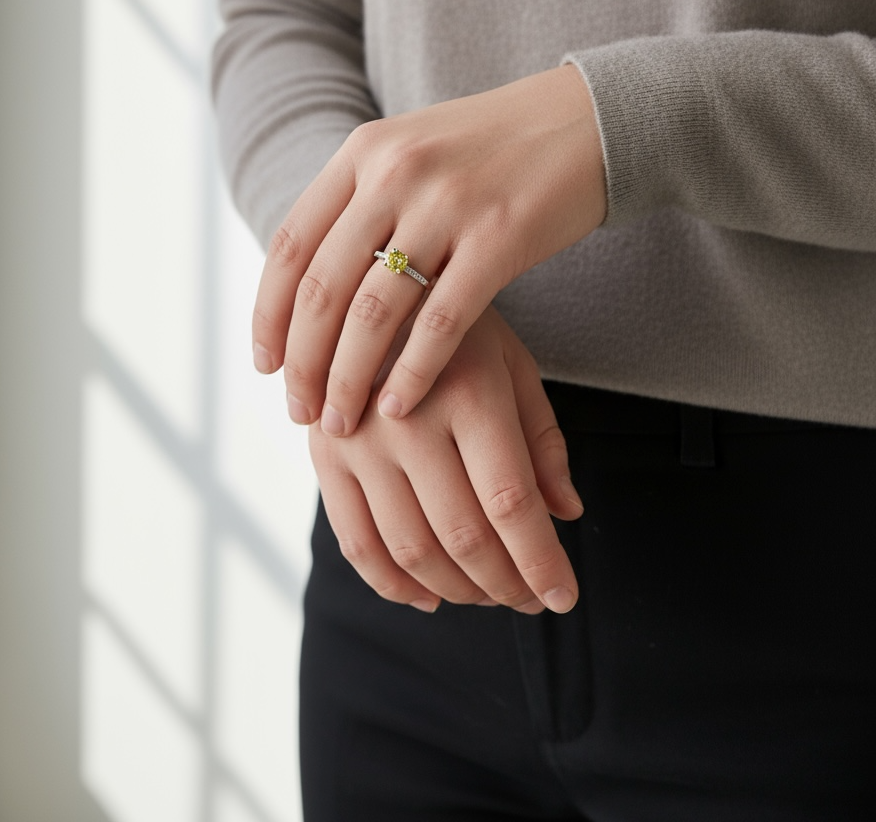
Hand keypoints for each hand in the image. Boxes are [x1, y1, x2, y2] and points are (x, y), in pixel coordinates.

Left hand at [253, 64, 606, 436]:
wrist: (584, 118)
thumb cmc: (491, 149)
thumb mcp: (411, 153)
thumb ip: (360, 204)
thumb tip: (310, 285)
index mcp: (363, 152)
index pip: (291, 247)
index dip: (269, 315)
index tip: (265, 365)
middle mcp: (395, 172)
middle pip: (323, 288)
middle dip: (303, 362)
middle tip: (299, 410)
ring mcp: (447, 204)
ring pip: (373, 312)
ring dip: (348, 378)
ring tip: (341, 422)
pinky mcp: (500, 238)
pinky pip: (441, 322)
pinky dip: (412, 373)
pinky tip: (398, 407)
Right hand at [308, 305, 584, 613]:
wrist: (373, 291)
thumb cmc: (458, 332)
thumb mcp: (514, 367)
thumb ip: (541, 440)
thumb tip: (566, 514)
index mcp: (468, 392)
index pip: (510, 502)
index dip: (541, 562)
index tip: (565, 597)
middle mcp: (408, 418)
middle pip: (463, 535)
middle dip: (506, 584)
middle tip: (529, 598)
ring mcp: (359, 440)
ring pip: (411, 549)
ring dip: (457, 590)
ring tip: (487, 596)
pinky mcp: (324, 457)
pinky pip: (356, 544)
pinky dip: (394, 585)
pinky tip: (428, 597)